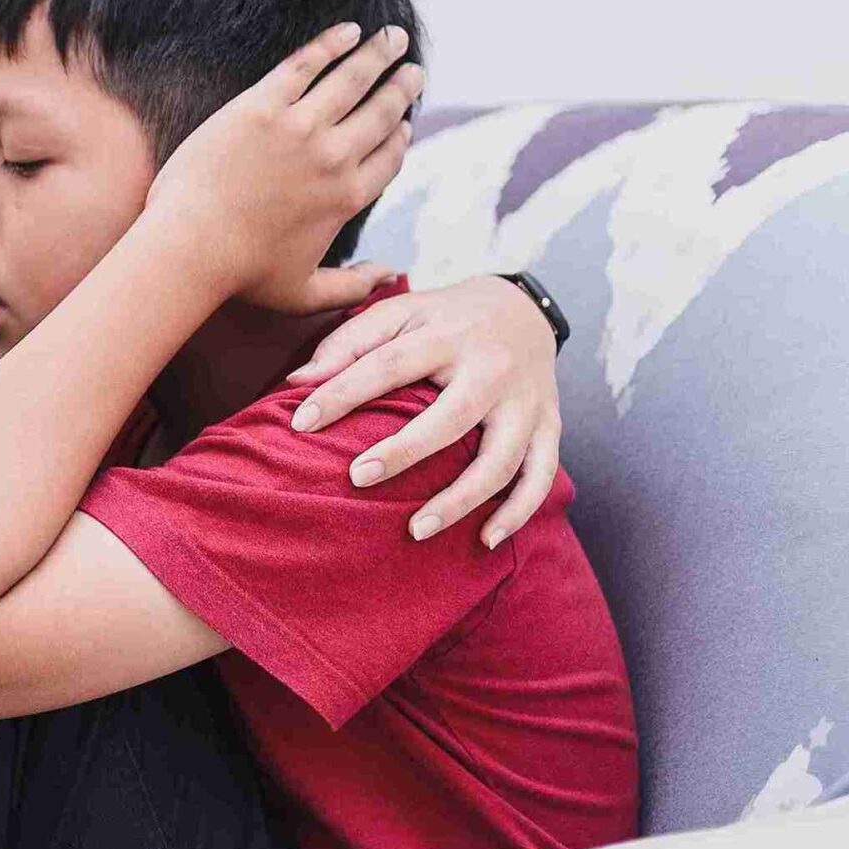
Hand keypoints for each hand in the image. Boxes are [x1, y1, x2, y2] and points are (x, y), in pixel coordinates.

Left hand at [144, 22, 422, 313]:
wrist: (191, 247)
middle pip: (381, 113)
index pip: (388, 158)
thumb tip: (389, 275)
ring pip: (353, 81)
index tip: (404, 121)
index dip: (399, 135)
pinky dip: (331, 44)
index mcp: (347, 198)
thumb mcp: (305, 294)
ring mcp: (299, 129)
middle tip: (412, 69)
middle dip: (402, 88)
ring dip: (378, 55)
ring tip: (393, 37)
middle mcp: (334, 159)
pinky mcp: (261, 107)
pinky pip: (305, 65)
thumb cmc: (241, 274)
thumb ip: (353, 287)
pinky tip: (347, 31)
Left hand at [286, 275, 563, 546]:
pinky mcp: (551, 425)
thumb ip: (349, 342)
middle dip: (405, 452)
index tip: (299, 424)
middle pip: (451, 417)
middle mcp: (492, 369)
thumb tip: (297, 381)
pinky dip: (519, 512)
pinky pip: (541, 476)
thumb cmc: (445, 318)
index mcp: (447, 335)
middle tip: (357, 478)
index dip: (341, 394)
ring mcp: (526, 401)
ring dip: (460, 500)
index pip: (387, 365)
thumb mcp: (399, 312)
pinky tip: (486, 539)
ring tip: (415, 530)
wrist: (524, 308)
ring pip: (501, 459)